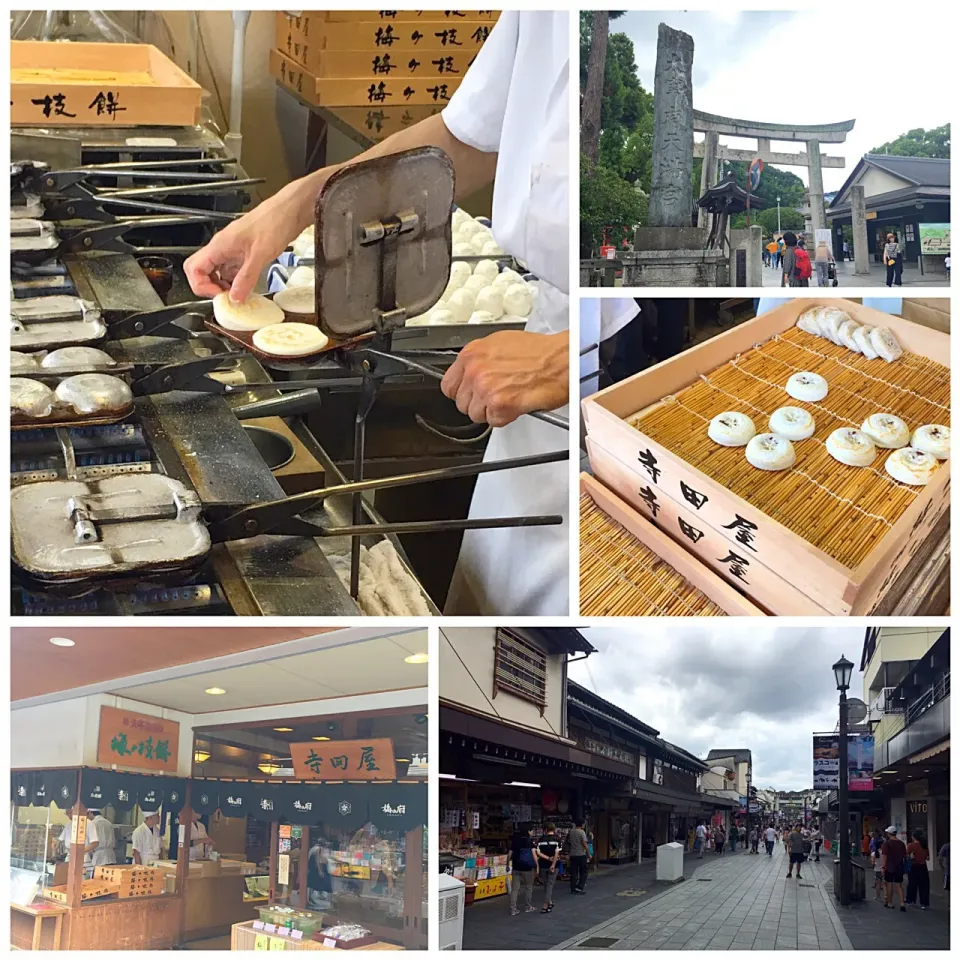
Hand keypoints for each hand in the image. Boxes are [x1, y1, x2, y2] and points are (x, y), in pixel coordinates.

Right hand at [184, 176, 318, 301]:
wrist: (288, 212)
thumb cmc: (273, 223)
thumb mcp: (260, 255)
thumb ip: (245, 278)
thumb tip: (235, 298)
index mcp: (219, 245)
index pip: (193, 269)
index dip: (202, 286)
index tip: (219, 296)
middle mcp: (221, 247)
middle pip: (200, 271)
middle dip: (208, 288)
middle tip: (226, 297)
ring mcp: (231, 250)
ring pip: (216, 272)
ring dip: (222, 286)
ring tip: (237, 295)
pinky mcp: (243, 253)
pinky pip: (231, 270)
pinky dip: (235, 281)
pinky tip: (246, 287)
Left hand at [440, 330, 567, 426]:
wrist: (562, 360)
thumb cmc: (539, 352)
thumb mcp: (499, 344)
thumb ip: (479, 361)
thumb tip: (469, 374)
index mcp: (472, 354)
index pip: (448, 385)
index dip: (462, 392)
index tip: (470, 394)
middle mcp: (475, 371)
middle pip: (461, 403)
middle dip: (477, 403)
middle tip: (496, 396)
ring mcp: (486, 389)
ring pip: (475, 415)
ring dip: (491, 412)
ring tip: (509, 397)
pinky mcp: (500, 405)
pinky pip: (493, 422)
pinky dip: (505, 417)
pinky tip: (516, 403)